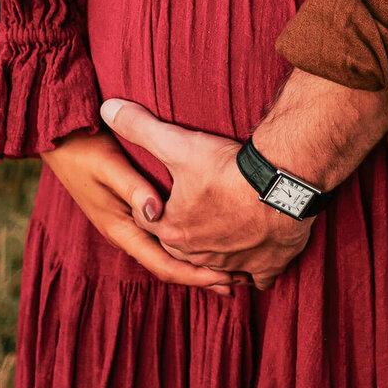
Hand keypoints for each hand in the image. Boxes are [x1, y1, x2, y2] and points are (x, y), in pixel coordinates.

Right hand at [42, 129, 234, 294]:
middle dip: (200, 274)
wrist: (59, 138)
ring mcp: (126, 222)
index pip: (162, 263)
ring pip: (165, 251)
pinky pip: (160, 236)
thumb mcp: (109, 165)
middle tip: (237, 281)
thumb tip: (155, 212)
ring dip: (194, 260)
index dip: (194, 274)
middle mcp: (125, 232)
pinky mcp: (130, 209)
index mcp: (120, 228)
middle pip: (168, 263)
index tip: (224, 279)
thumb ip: (133, 187)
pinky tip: (201, 238)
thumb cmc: (85, 149)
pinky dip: (183, 243)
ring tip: (227, 266)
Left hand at [101, 98, 312, 289]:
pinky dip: (256, 270)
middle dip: (183, 232)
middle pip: (182, 247)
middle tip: (190, 213)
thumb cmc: (227, 168)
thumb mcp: (178, 143)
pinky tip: (256, 259)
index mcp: (174, 231)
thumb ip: (139, 128)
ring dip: (217, 253)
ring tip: (220, 235)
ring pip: (218, 265)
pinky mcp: (265, 266)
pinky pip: (257, 278)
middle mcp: (199, 254)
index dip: (152, 204)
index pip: (149, 221)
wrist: (279, 184)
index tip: (161, 191)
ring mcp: (233, 264)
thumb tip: (107, 110)